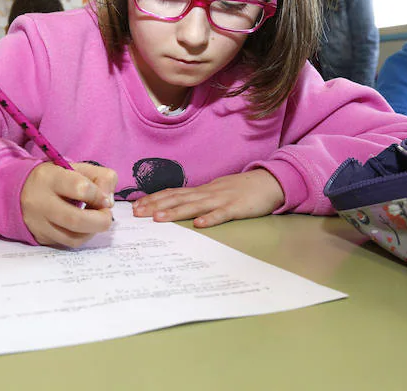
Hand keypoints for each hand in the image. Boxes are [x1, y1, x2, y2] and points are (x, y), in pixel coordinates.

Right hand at [20, 161, 116, 247]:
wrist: (23, 190)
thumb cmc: (58, 178)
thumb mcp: (80, 168)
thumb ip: (102, 178)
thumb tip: (108, 202)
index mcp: (50, 178)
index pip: (80, 188)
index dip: (99, 195)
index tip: (104, 197)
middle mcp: (40, 201)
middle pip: (76, 220)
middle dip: (100, 220)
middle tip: (106, 214)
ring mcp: (38, 223)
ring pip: (72, 237)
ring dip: (92, 230)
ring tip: (95, 219)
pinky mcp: (40, 237)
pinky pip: (67, 243)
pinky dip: (82, 236)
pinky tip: (84, 226)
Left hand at [132, 169, 284, 227]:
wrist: (270, 182)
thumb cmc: (242, 189)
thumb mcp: (217, 191)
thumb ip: (201, 198)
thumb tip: (179, 206)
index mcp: (203, 190)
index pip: (174, 193)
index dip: (154, 199)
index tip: (136, 205)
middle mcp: (208, 192)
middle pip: (178, 198)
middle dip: (156, 205)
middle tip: (137, 213)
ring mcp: (222, 199)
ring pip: (195, 205)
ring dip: (175, 211)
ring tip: (158, 218)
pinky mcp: (237, 208)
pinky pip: (222, 214)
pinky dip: (210, 218)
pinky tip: (199, 224)